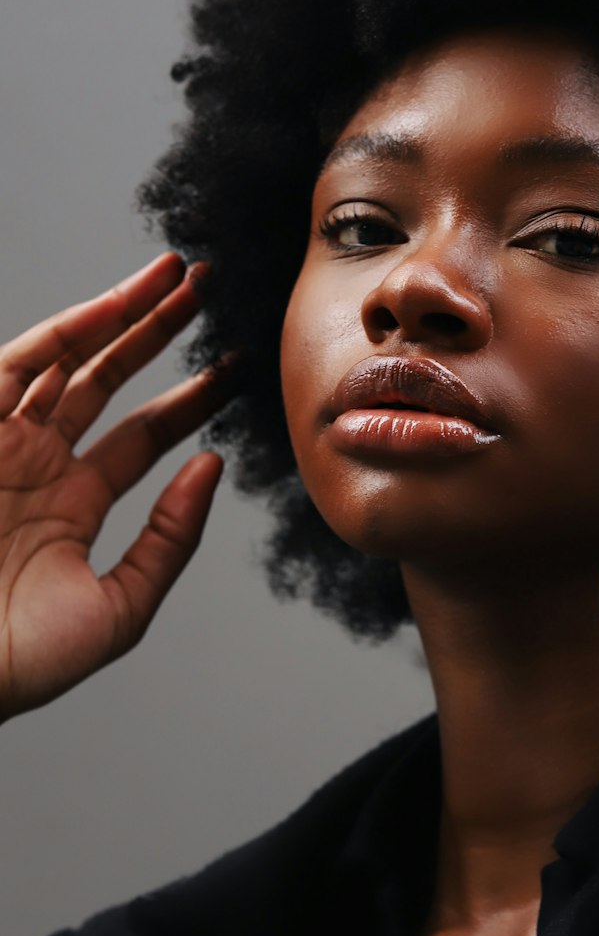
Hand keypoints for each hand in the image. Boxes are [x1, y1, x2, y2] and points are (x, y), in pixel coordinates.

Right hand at [0, 253, 230, 723]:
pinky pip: (26, 362)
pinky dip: (75, 326)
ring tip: (183, 276)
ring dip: (126, 313)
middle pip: (110, 381)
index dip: (192, 398)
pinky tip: (125, 300)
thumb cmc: (17, 660)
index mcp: (70, 505)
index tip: (237, 365)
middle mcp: (37, 462)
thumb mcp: (118, 607)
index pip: (143, 435)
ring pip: (73, 358)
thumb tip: (213, 467)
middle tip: (212, 293)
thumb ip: (170, 539)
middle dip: (161, 335)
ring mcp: (2, 440)